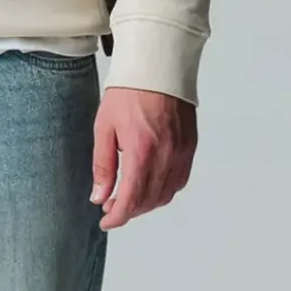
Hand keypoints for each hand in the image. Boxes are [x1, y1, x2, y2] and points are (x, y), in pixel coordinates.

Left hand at [90, 86, 197, 229]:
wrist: (157, 68)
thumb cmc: (129, 92)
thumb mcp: (105, 128)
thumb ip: (103, 166)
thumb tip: (100, 196)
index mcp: (142, 151)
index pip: (132, 199)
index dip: (118, 217)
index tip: (106, 222)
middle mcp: (166, 156)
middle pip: (149, 201)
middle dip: (129, 210)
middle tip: (112, 207)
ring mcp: (181, 152)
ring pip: (166, 194)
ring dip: (146, 203)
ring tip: (128, 197)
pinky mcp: (190, 147)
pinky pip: (179, 180)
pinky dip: (164, 190)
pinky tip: (150, 184)